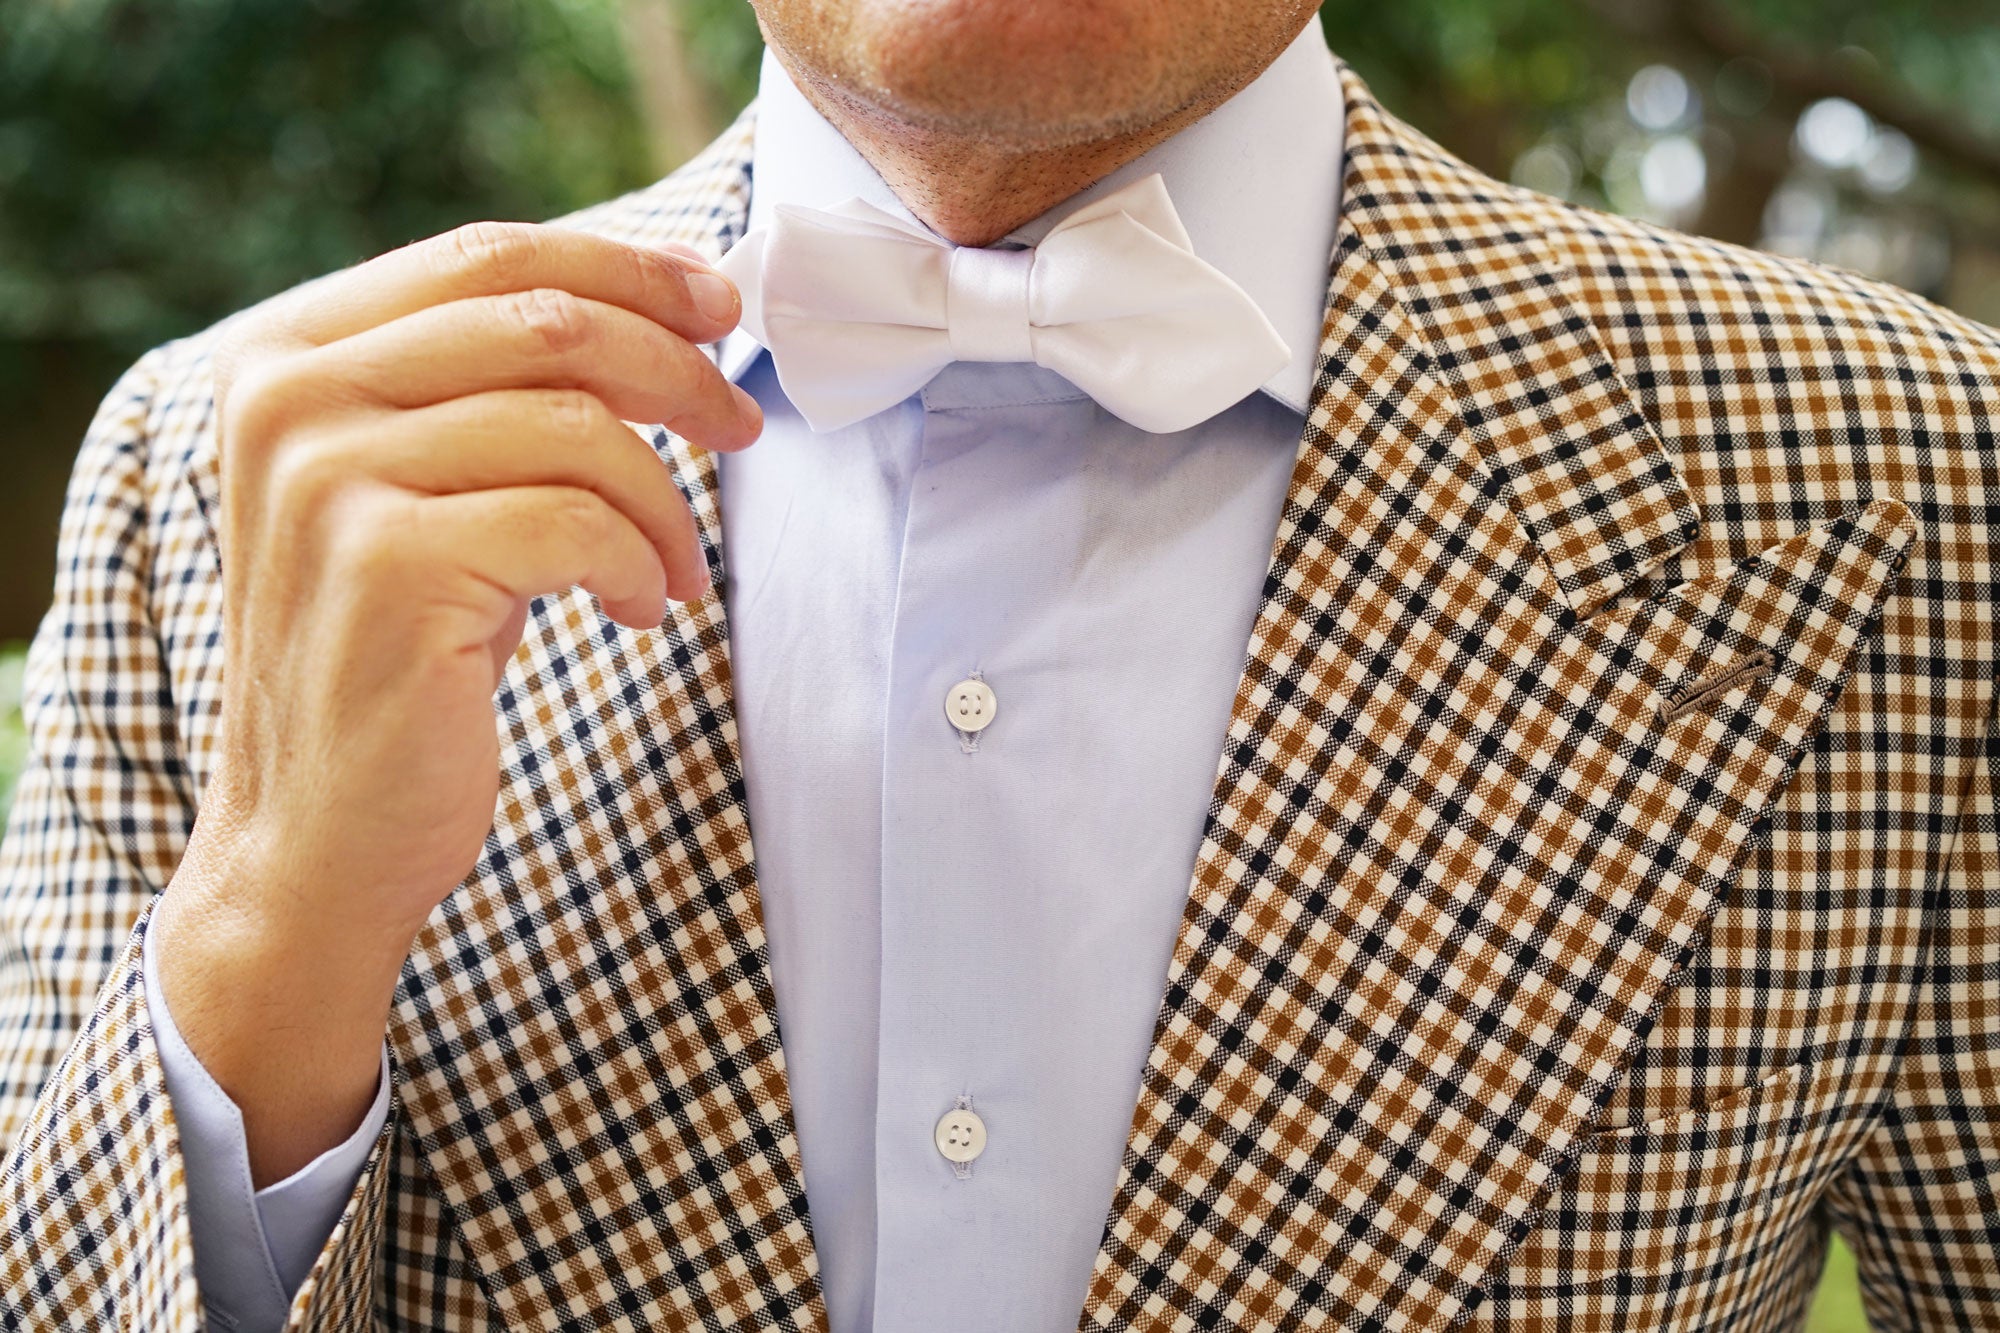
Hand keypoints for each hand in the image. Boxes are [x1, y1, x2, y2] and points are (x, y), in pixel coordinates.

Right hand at [151, 222, 760, 1182]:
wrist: (318, 837)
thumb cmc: (402, 659)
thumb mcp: (435, 495)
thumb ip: (499, 394)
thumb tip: (671, 309)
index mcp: (288, 356)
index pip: (487, 254)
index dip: (625, 266)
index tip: (719, 304)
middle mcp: (290, 399)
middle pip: (546, 321)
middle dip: (677, 370)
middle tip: (743, 425)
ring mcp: (328, 479)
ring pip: (577, 425)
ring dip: (667, 499)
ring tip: (680, 566)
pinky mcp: (388, 566)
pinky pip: (578, 522)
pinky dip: (642, 563)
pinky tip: (645, 610)